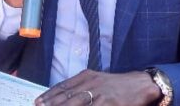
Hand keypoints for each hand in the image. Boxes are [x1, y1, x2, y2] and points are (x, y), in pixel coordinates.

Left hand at [35, 70, 161, 105]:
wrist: (141, 84)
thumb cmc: (117, 85)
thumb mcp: (97, 80)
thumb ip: (81, 86)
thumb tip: (64, 96)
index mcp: (87, 76)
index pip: (63, 86)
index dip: (49, 95)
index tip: (37, 102)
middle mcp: (91, 83)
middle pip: (66, 96)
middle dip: (51, 105)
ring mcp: (100, 94)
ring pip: (75, 104)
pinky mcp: (109, 103)